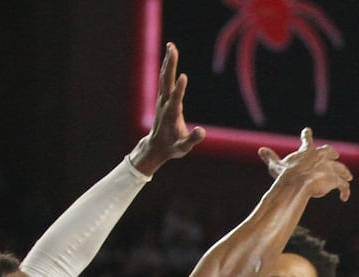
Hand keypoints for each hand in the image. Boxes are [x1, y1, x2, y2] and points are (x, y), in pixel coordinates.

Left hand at [130, 42, 205, 174]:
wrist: (156, 147)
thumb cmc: (172, 147)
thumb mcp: (183, 148)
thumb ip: (192, 140)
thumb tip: (202, 131)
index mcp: (171, 115)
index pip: (176, 99)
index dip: (179, 89)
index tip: (183, 76)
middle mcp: (165, 103)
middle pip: (167, 81)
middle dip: (170, 65)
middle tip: (172, 48)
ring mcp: (162, 99)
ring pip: (165, 77)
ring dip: (169, 61)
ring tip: (171, 46)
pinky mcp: (163, 98)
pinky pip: (165, 79)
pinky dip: (168, 67)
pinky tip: (170, 57)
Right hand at [259, 127, 351, 201]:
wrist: (297, 183)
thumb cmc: (286, 174)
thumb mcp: (276, 166)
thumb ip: (270, 158)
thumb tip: (261, 150)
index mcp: (307, 150)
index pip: (306, 139)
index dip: (306, 135)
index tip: (307, 131)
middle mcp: (321, 156)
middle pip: (329, 151)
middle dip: (332, 153)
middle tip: (335, 154)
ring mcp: (329, 167)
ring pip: (341, 168)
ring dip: (344, 172)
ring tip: (348, 177)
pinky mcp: (334, 180)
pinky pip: (343, 186)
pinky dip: (345, 191)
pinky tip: (344, 198)